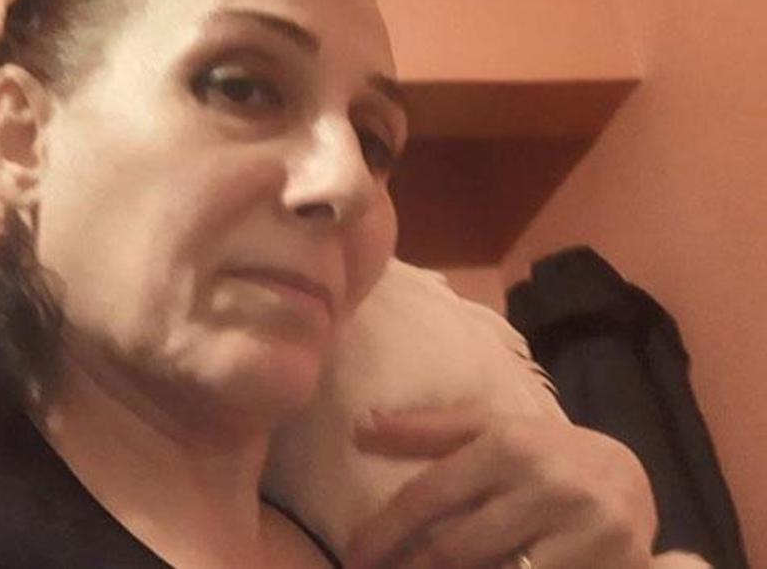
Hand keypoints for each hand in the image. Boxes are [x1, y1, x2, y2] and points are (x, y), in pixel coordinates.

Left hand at [344, 407, 655, 568]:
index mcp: (510, 446)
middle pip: (455, 549)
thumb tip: (360, 430)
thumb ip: (427, 431)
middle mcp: (548, 487)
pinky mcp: (612, 567)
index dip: (384, 531)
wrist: (632, 479)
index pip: (429, 495)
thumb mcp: (492, 430)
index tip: (353, 557)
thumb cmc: (544, 454)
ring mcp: (585, 534)